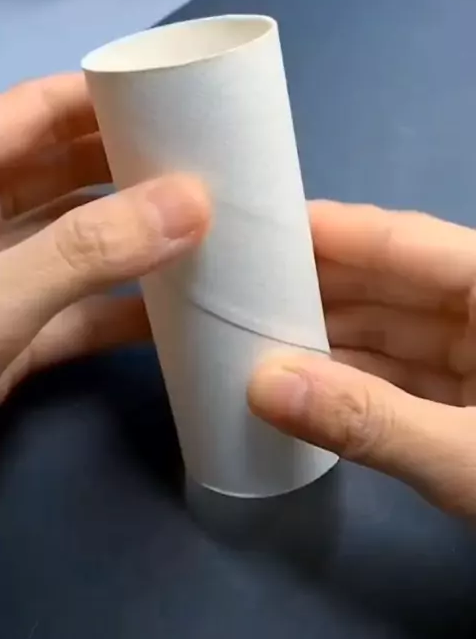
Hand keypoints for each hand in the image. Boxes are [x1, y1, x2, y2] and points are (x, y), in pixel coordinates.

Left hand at [0, 73, 208, 401]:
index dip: (101, 95)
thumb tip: (192, 202)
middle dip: (135, 169)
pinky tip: (181, 318)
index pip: (35, 110)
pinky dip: (123, 317)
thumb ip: (87, 249)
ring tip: (214, 233)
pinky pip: (77, 315)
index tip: (177, 96)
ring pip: (79, 247)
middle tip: (212, 168)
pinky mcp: (9, 340)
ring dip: (138, 245)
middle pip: (65, 174)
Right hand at [249, 201, 475, 516]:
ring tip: (251, 332)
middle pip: (389, 281)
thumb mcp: (472, 457)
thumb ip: (371, 421)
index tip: (256, 228)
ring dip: (328, 333)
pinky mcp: (473, 397)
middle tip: (234, 286)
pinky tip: (301, 381)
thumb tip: (263, 385)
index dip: (329, 230)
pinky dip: (353, 377)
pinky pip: (401, 373)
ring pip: (390, 329)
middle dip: (316, 284)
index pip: (402, 241)